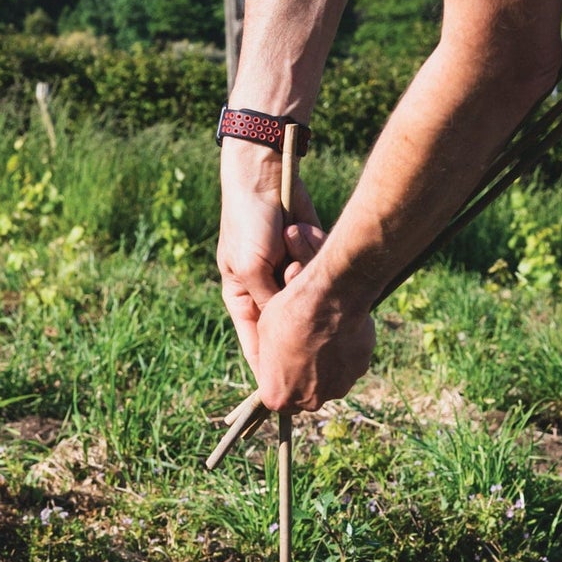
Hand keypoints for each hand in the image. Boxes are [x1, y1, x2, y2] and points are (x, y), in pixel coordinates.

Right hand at [217, 141, 322, 369]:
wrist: (265, 175)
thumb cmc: (249, 223)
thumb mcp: (252, 268)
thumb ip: (269, 302)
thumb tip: (290, 336)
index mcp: (242, 297)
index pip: (256, 343)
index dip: (270, 366)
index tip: (287, 386)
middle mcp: (266, 289)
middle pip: (288, 324)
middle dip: (298, 318)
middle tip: (310, 318)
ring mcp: (288, 272)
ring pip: (307, 296)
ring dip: (304, 275)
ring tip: (292, 250)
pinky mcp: (307, 254)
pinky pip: (319, 268)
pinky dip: (314, 253)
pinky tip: (300, 232)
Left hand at [253, 256, 376, 412]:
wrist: (328, 299)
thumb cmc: (289, 315)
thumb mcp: (264, 334)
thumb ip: (270, 359)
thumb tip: (276, 361)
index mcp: (279, 398)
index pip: (277, 397)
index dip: (279, 378)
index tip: (282, 361)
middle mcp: (310, 402)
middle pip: (306, 393)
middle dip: (304, 375)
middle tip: (303, 348)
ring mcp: (338, 388)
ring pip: (330, 379)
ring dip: (327, 364)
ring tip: (323, 336)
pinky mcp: (360, 371)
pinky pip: (349, 364)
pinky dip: (345, 352)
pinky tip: (340, 331)